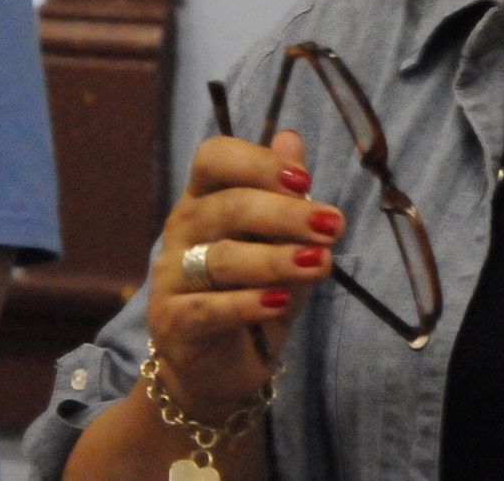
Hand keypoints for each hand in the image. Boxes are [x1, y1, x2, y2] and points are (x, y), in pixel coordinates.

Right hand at [142, 130, 342, 420]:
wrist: (221, 366)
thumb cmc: (255, 292)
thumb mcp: (283, 243)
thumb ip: (287, 196)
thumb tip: (291, 137)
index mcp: (206, 198)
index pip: (214, 159)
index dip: (258, 162)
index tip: (305, 180)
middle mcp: (182, 230)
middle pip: (228, 208)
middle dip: (286, 215)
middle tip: (333, 226)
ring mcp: (170, 276)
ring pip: (223, 260)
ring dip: (277, 260)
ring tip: (320, 264)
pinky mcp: (171, 322)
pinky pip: (208, 308)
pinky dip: (247, 304)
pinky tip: (280, 302)